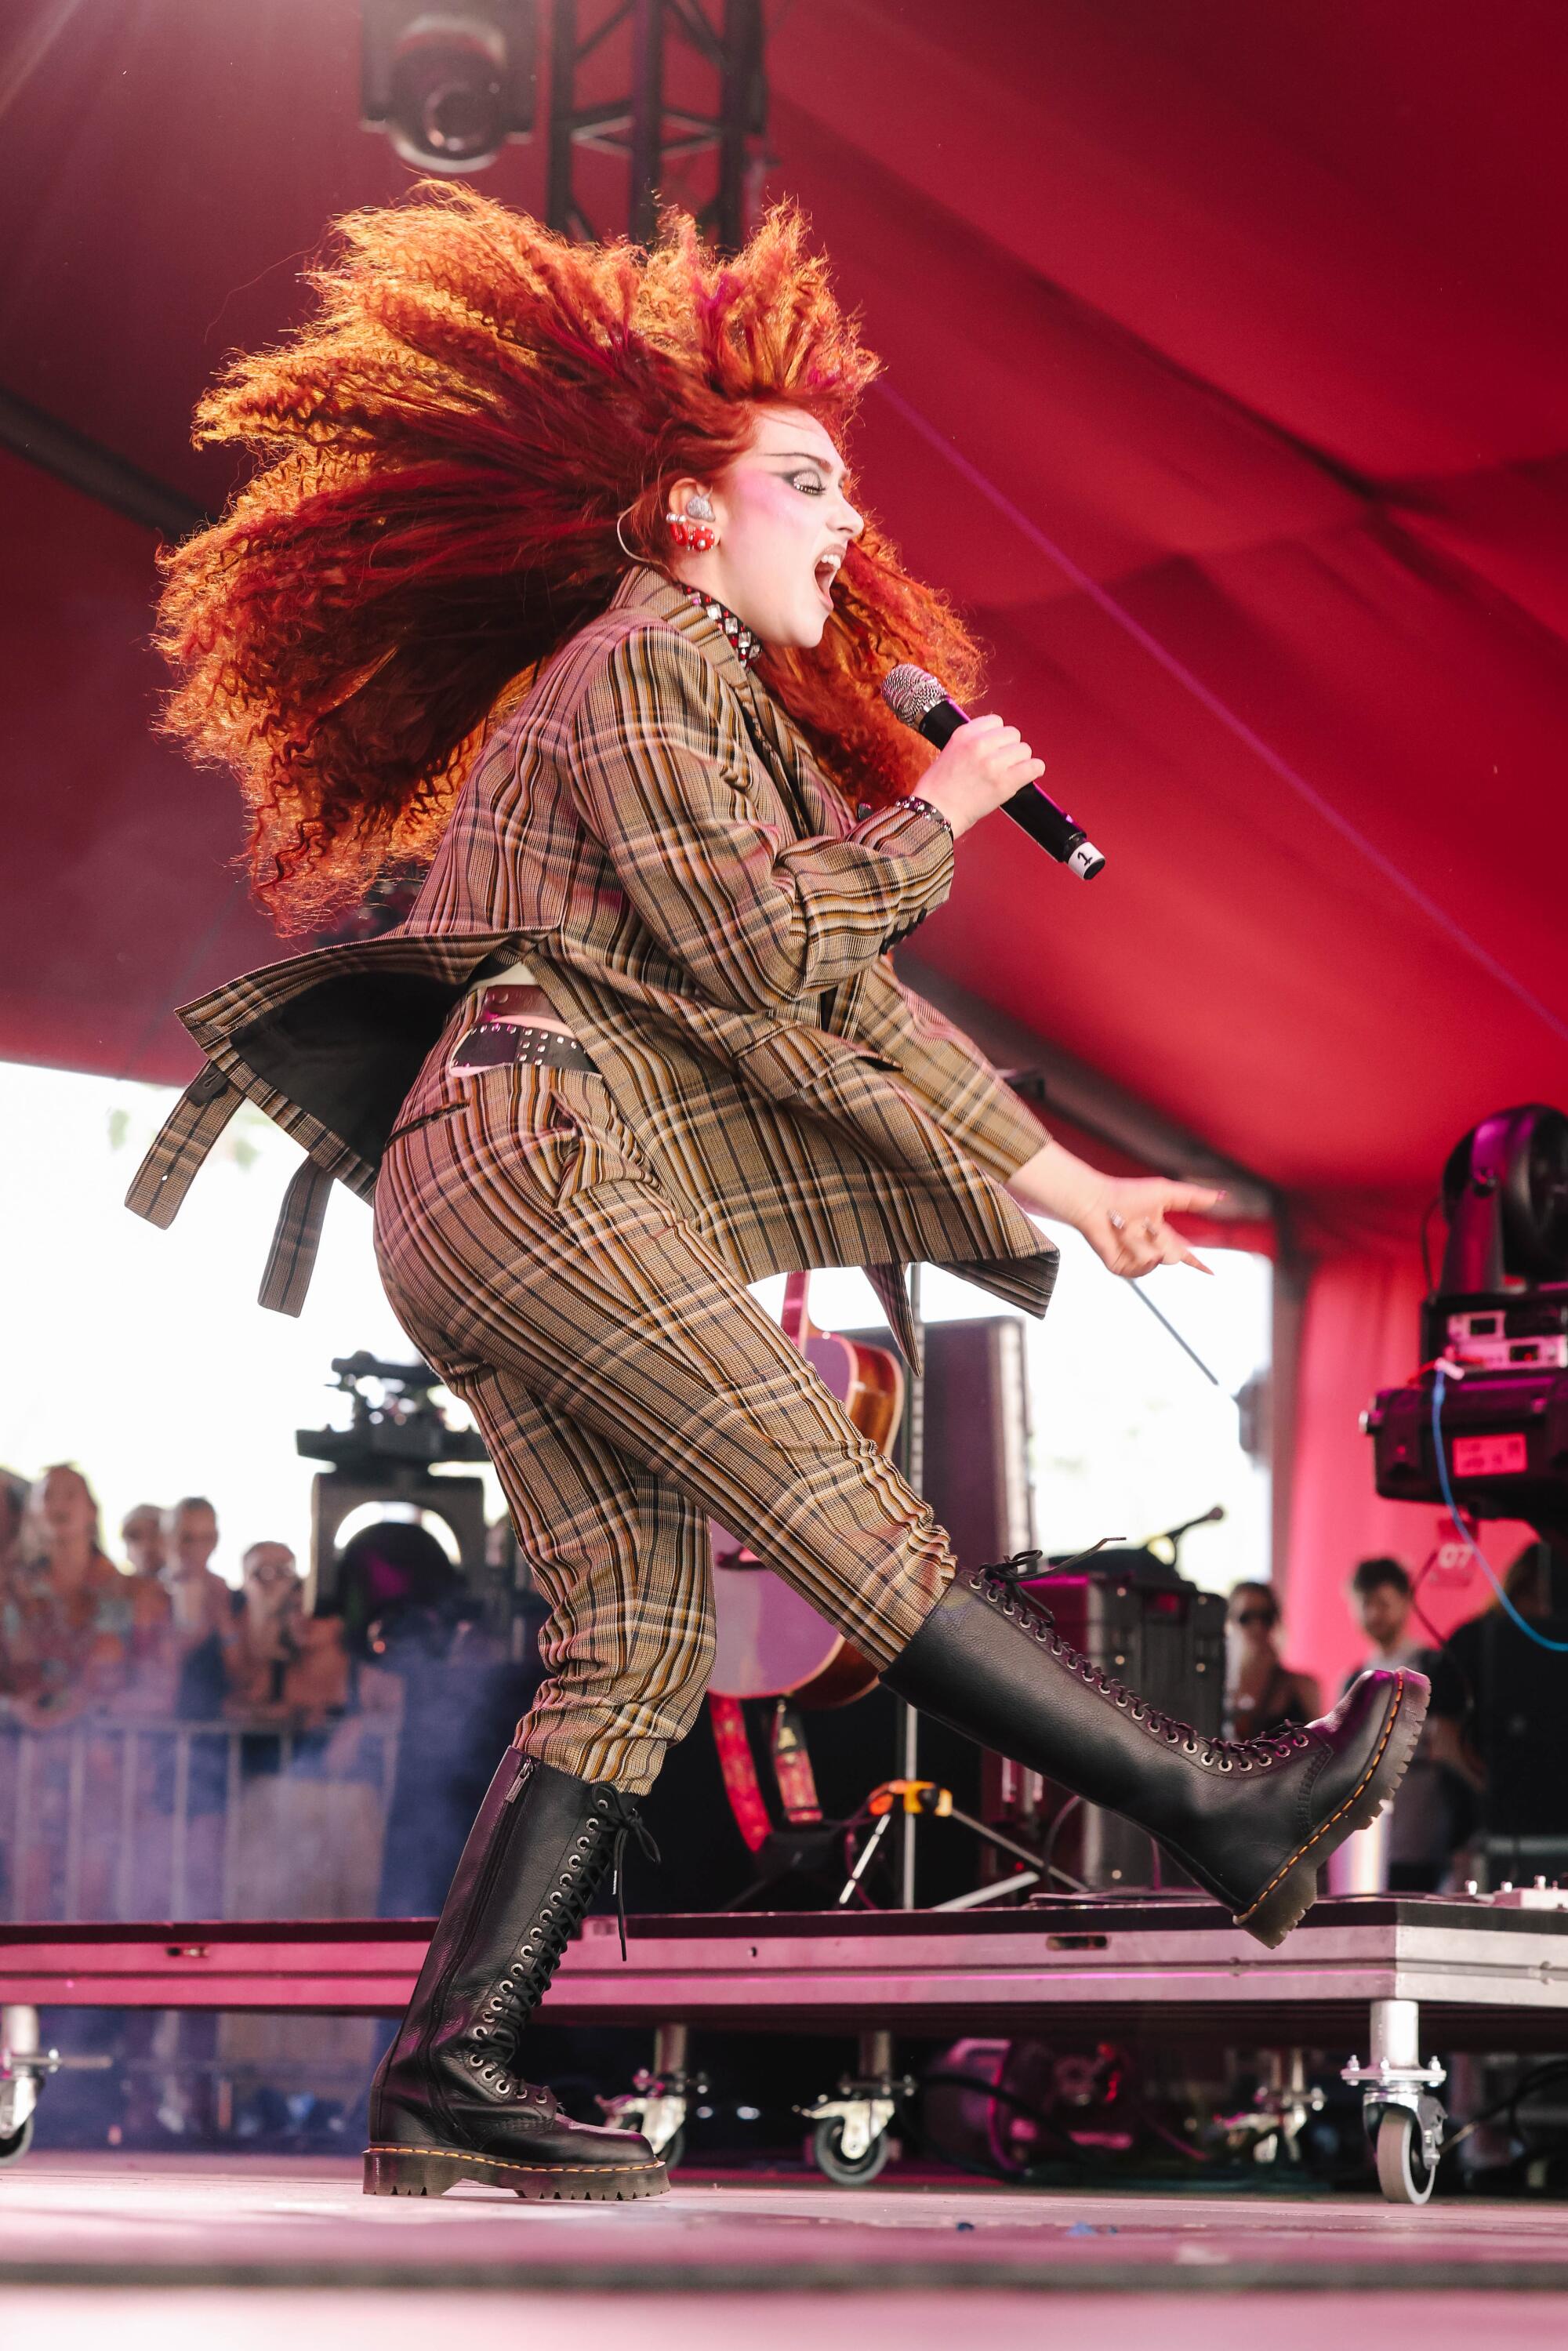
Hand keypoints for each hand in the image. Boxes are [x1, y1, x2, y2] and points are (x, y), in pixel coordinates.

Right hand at [919, 715, 1045, 837]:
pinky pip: (1034, 767)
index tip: (995, 747)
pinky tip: (1027, 775)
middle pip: (1013, 734)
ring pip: (1024, 749)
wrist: (935, 812)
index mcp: (965, 734)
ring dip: (1020, 761)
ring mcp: (993, 763)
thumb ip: (972, 742)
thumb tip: (996, 740)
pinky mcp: (1005, 782)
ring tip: (1009, 772)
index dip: (997, 736)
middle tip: (1001, 763)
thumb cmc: (939, 788)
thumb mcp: (950, 751)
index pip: (996, 721)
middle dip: (1009, 748)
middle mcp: (980, 744)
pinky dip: (1034, 770)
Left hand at [1005, 1141, 1221, 1277]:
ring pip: (1157, 1260)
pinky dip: (1134, 1251)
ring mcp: (1135, 1260)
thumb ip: (1195, 1197)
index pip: (1184, 1252)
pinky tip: (1121, 1238)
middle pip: (1174, 1256)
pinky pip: (1141, 1268)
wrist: (1098, 1203)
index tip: (1211, 1273)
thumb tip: (1224, 1195)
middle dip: (1164, 1240)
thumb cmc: (1127, 1194)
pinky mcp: (1121, 1268)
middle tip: (1147, 1225)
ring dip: (1144, 1240)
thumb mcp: (1167, 1193)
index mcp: (1161, 1234)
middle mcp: (1149, 1249)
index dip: (1198, 1263)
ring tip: (1125, 1226)